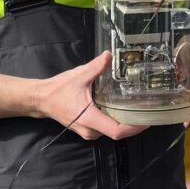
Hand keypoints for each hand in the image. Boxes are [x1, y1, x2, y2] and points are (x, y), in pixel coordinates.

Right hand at [33, 51, 148, 140]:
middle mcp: (90, 130)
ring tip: (138, 108)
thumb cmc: (60, 89)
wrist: (42, 99)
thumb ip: (96, 66)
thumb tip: (109, 55)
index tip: (147, 120)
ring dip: (124, 122)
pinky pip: (105, 128)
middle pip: (117, 132)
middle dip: (133, 123)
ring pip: (111, 131)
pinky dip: (115, 120)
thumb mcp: (80, 75)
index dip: (134, 128)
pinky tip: (122, 109)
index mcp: (90, 119)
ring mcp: (88, 132)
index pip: (116, 131)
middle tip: (148, 109)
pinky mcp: (87, 129)